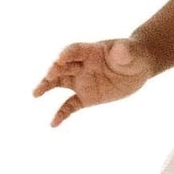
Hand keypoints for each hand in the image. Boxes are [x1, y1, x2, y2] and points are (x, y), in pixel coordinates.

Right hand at [32, 37, 155, 127]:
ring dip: (47, 86)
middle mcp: (81, 65)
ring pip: (60, 83)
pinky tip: (53, 123)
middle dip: (55, 70)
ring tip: (36, 93)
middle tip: (49, 75)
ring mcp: (82, 81)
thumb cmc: (132, 55)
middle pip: (63, 66)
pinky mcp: (86, 97)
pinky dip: (62, 114)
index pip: (75, 50)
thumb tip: (120, 50)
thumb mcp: (131, 52)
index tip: (61, 58)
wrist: (137, 68)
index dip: (68, 54)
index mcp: (91, 51)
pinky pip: (70, 106)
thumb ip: (124, 51)